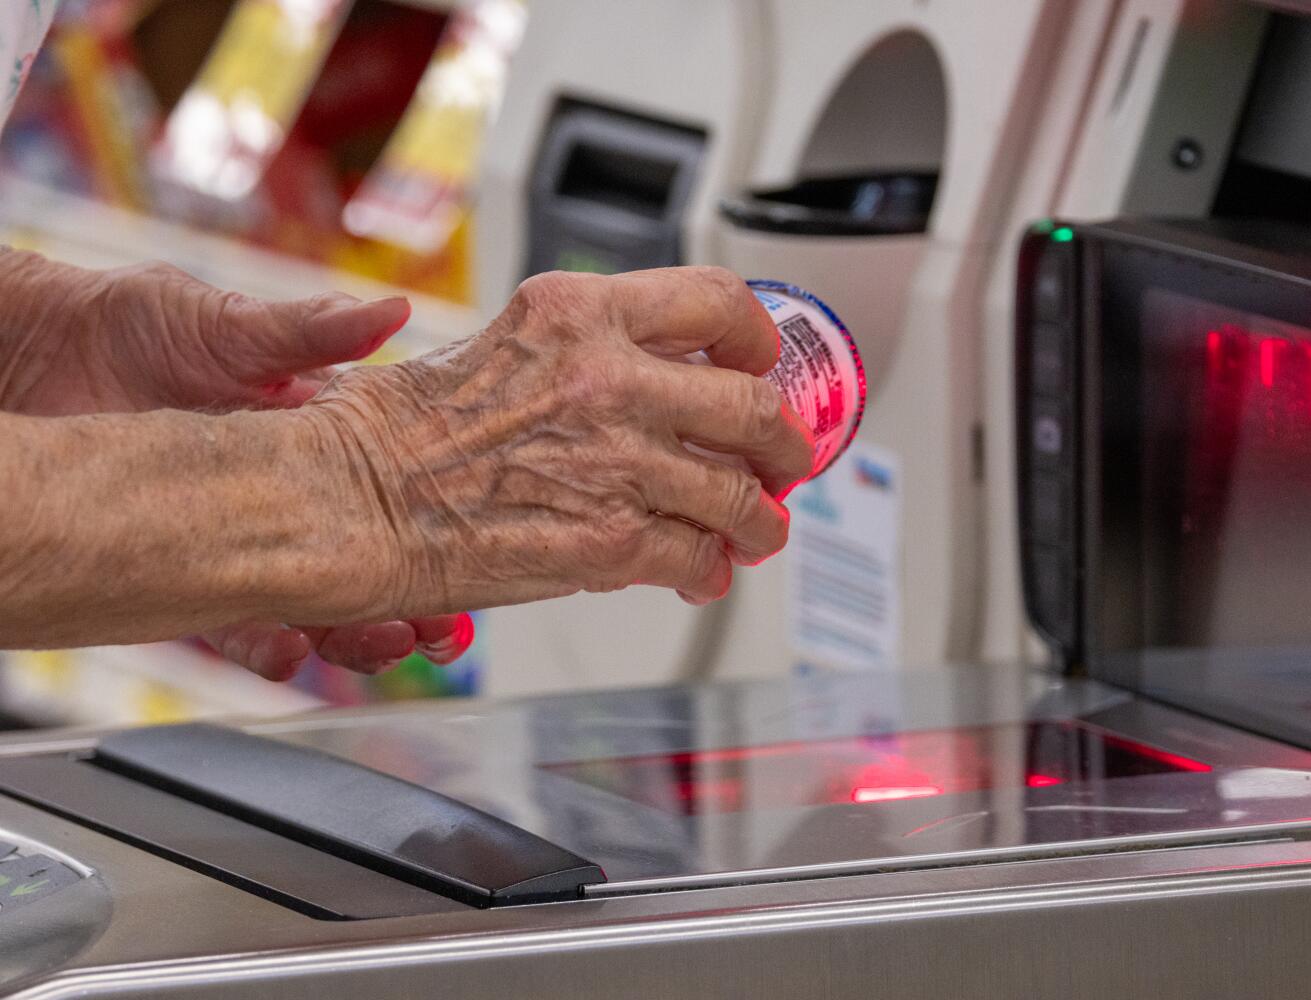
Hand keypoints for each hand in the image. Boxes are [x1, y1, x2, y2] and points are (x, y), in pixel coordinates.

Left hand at [0, 250, 473, 678]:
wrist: (28, 355)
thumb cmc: (125, 323)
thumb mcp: (225, 320)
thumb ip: (309, 330)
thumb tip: (392, 310)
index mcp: (314, 431)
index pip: (394, 485)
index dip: (437, 521)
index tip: (475, 548)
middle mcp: (284, 492)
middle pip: (365, 557)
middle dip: (411, 596)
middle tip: (442, 625)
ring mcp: (236, 533)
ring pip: (314, 598)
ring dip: (355, 629)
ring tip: (386, 639)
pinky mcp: (180, 567)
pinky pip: (234, 621)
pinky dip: (267, 643)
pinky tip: (292, 650)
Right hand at [296, 267, 814, 621]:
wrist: (343, 502)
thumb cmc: (393, 433)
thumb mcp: (500, 349)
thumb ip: (585, 360)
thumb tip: (647, 393)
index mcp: (581, 315)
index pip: (716, 302)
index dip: (757, 338)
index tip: (759, 360)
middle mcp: (611, 378)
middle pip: (753, 405)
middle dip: (783, 443)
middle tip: (785, 460)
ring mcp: (619, 460)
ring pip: (740, 494)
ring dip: (758, 521)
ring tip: (757, 532)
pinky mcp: (611, 540)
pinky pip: (697, 556)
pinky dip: (708, 571)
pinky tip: (700, 573)